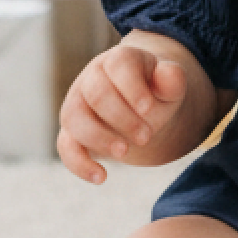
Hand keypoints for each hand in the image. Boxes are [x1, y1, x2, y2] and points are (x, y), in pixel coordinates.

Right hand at [58, 44, 187, 184]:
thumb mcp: (170, 87)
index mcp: (120, 60)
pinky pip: (65, 146)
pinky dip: (79, 163)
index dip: (133, 88)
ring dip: (99, 138)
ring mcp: (78, 103)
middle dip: (122, 118)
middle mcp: (93, 77)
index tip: (150, 110)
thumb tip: (169, 73)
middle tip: (147, 136)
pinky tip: (101, 177)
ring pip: (74, 118)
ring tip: (125, 152)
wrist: (142, 106)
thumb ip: (172, 80)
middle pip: (97, 93)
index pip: (119, 65)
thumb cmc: (156, 93)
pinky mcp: (72, 130)